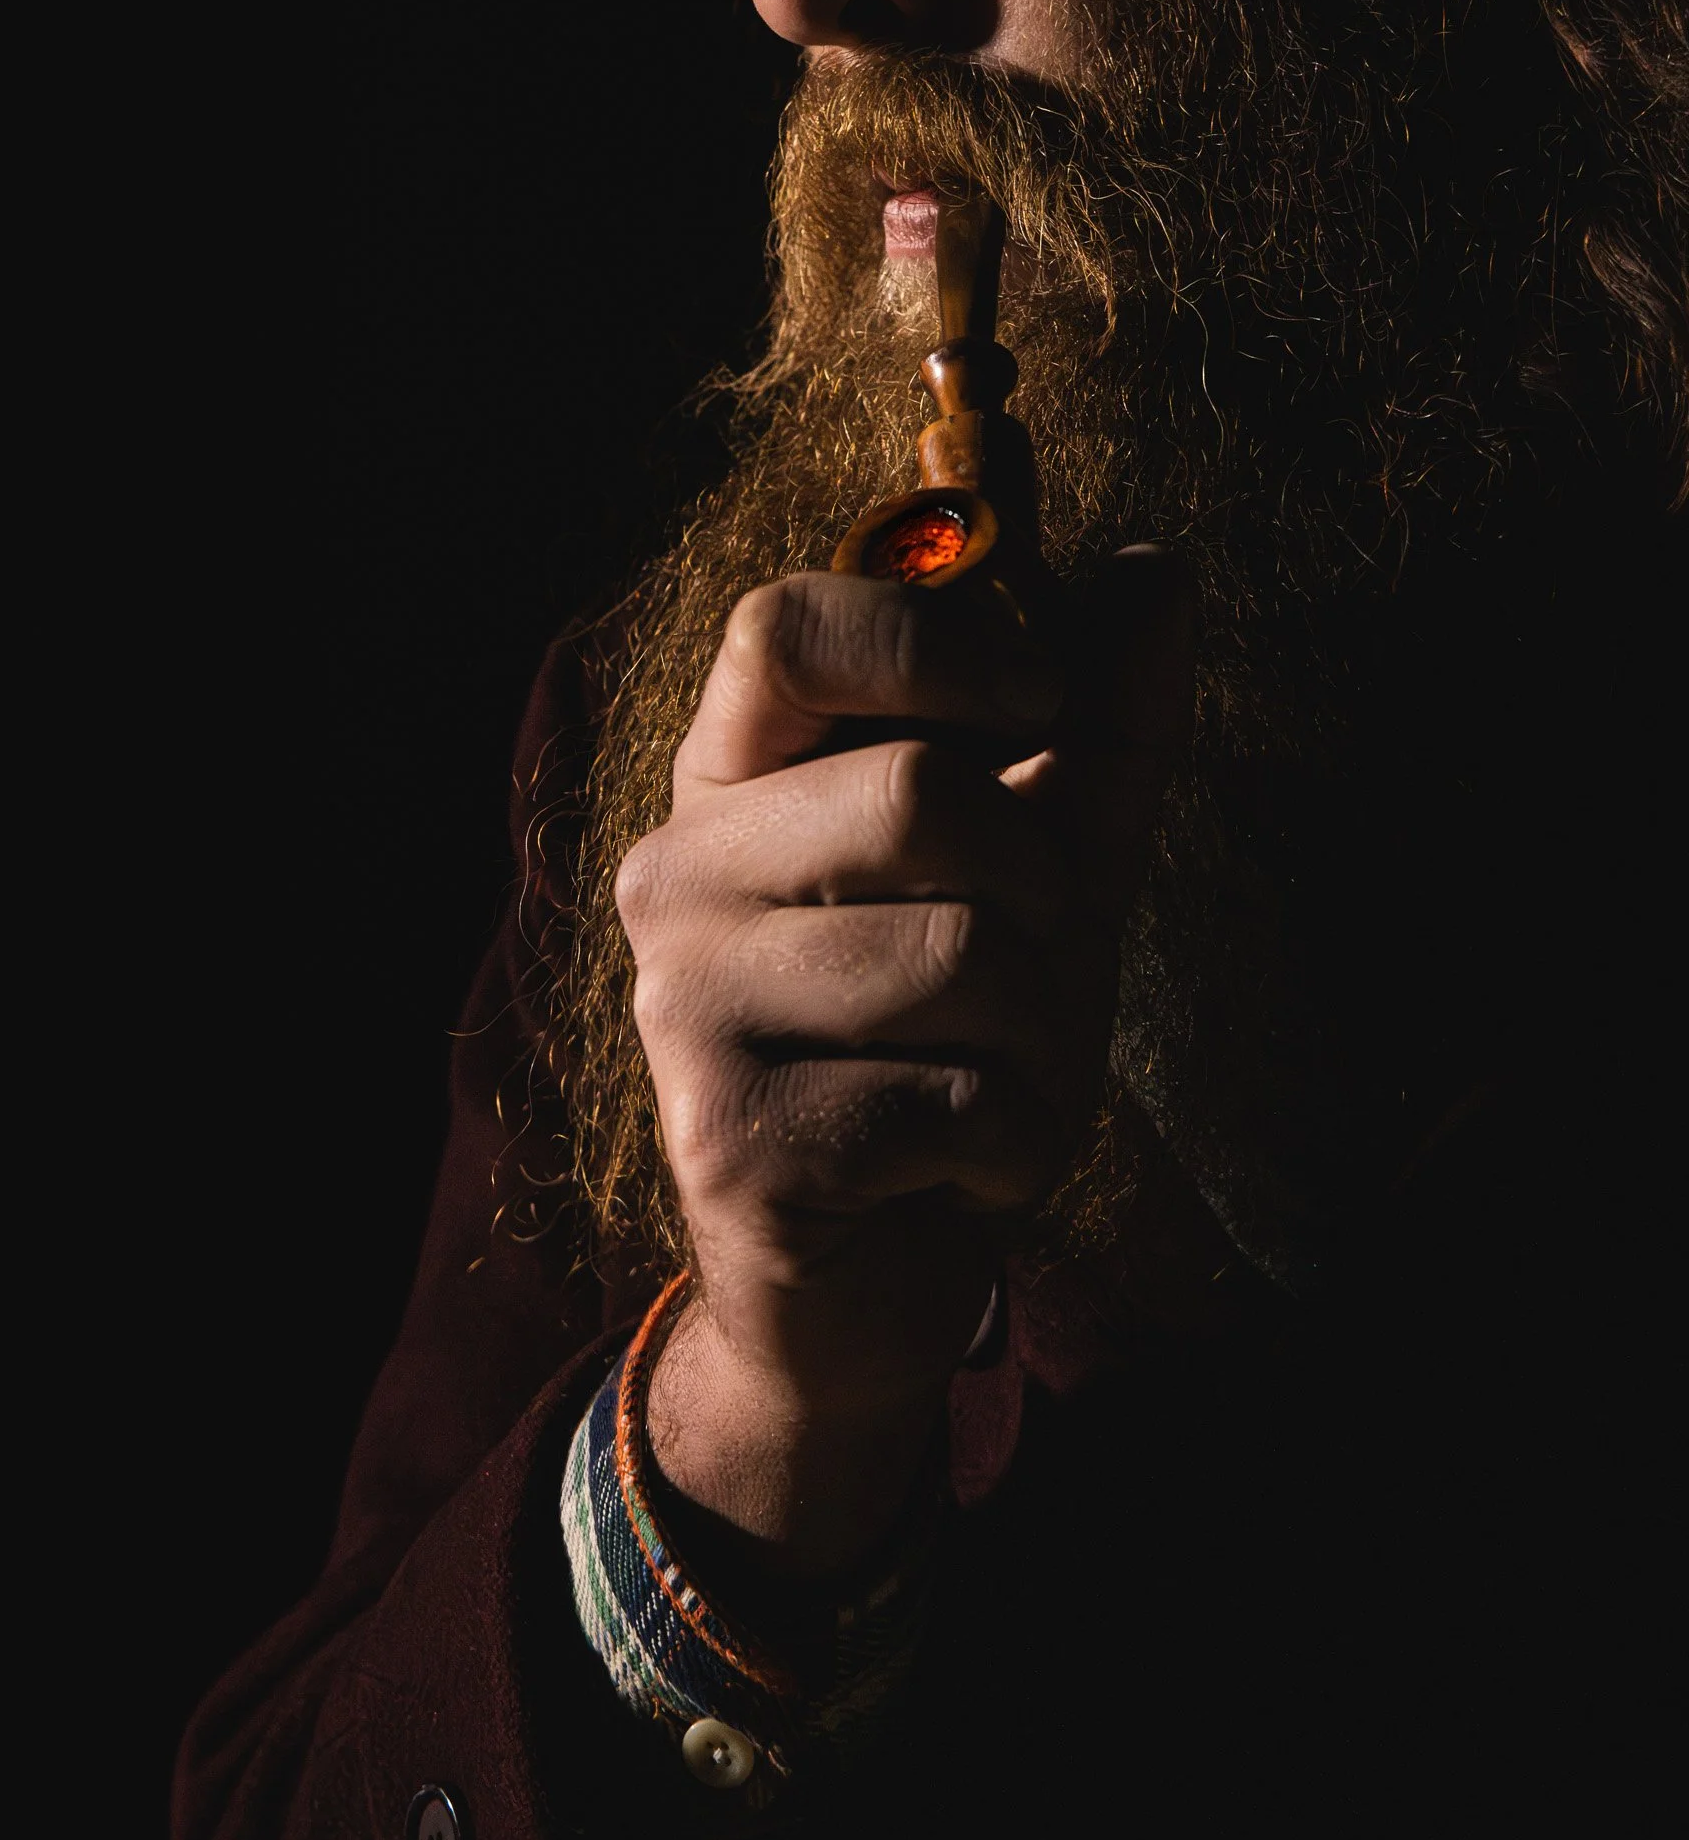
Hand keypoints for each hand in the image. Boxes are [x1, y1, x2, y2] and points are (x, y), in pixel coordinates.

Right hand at [619, 549, 1192, 1573]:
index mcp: (735, 780)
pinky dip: (1010, 1139)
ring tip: (987, 1081)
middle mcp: (675, 873)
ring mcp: (681, 1009)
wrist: (881, 1275)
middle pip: (920, 793)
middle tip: (1020, 972)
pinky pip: (954, 1098)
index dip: (935, 640)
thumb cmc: (954, 1039)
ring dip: (1039, 1038)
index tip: (1035, 704)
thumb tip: (1165, 564)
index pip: (784, 624)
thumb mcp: (1046, 867)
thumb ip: (1099, 725)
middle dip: (1039, 894)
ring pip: (960, 955)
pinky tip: (955, 1167)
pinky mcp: (728, 1140)